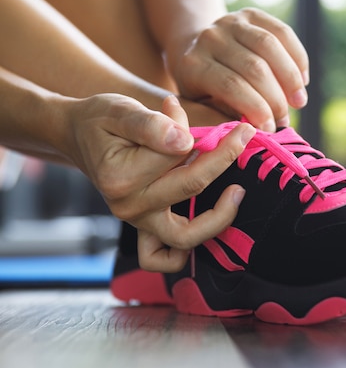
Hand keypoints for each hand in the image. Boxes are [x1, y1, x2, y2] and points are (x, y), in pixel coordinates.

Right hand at [66, 93, 255, 271]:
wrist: (78, 134)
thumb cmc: (101, 120)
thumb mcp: (120, 110)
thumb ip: (151, 125)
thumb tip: (185, 141)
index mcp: (121, 176)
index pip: (180, 156)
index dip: (209, 137)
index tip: (236, 126)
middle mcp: (128, 205)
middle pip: (191, 187)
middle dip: (225, 159)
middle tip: (246, 138)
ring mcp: (136, 221)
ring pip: (185, 236)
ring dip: (218, 218)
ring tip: (238, 191)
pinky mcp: (144, 228)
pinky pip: (162, 258)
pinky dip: (182, 254)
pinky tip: (205, 226)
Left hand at [172, 8, 308, 131]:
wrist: (197, 50)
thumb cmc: (205, 90)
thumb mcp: (206, 106)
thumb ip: (232, 115)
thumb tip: (268, 128)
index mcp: (194, 65)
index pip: (231, 86)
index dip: (256, 108)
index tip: (270, 129)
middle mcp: (209, 38)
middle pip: (253, 66)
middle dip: (275, 97)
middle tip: (285, 120)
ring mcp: (230, 22)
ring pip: (270, 46)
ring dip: (291, 77)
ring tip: (300, 102)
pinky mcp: (250, 14)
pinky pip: (282, 32)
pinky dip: (297, 57)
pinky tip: (302, 80)